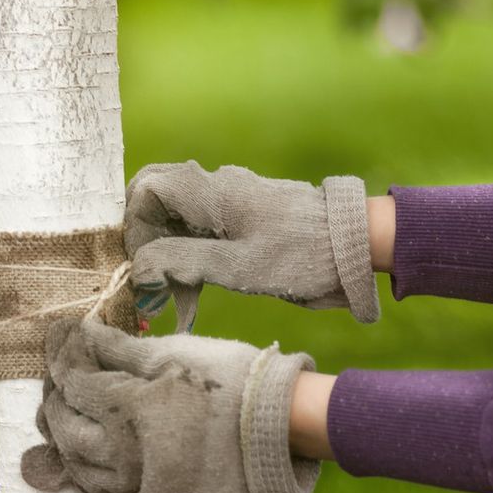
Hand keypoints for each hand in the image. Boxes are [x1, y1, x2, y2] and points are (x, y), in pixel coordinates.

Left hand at [19, 317, 319, 492]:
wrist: (282, 430)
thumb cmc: (232, 380)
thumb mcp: (175, 354)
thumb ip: (121, 348)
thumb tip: (81, 334)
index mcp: (127, 408)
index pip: (74, 381)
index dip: (61, 356)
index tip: (59, 337)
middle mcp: (123, 454)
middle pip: (66, 429)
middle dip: (55, 401)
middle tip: (58, 381)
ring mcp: (139, 486)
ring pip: (80, 470)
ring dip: (66, 443)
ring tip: (68, 419)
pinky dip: (92, 477)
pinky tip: (93, 460)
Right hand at [125, 161, 378, 331]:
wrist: (358, 248)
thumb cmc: (302, 256)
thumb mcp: (237, 267)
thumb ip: (183, 261)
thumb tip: (138, 265)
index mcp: (215, 192)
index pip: (148, 189)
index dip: (134, 226)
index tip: (142, 265)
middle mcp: (219, 189)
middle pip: (159, 199)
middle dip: (146, 241)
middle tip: (149, 279)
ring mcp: (233, 202)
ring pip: (180, 220)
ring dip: (169, 257)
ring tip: (173, 303)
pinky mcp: (246, 219)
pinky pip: (203, 232)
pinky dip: (191, 261)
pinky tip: (192, 299)